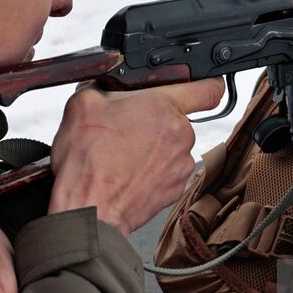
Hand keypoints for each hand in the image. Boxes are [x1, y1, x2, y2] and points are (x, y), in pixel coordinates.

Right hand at [49, 79, 224, 235]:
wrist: (88, 209)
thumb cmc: (88, 163)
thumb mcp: (83, 104)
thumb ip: (103, 86)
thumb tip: (104, 84)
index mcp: (164, 108)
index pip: (209, 88)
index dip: (205, 83)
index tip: (197, 85)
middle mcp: (181, 136)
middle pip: (178, 118)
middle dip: (155, 119)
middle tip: (127, 126)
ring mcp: (181, 165)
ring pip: (172, 146)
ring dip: (153, 146)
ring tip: (122, 153)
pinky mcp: (175, 189)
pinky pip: (168, 170)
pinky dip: (152, 170)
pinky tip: (128, 172)